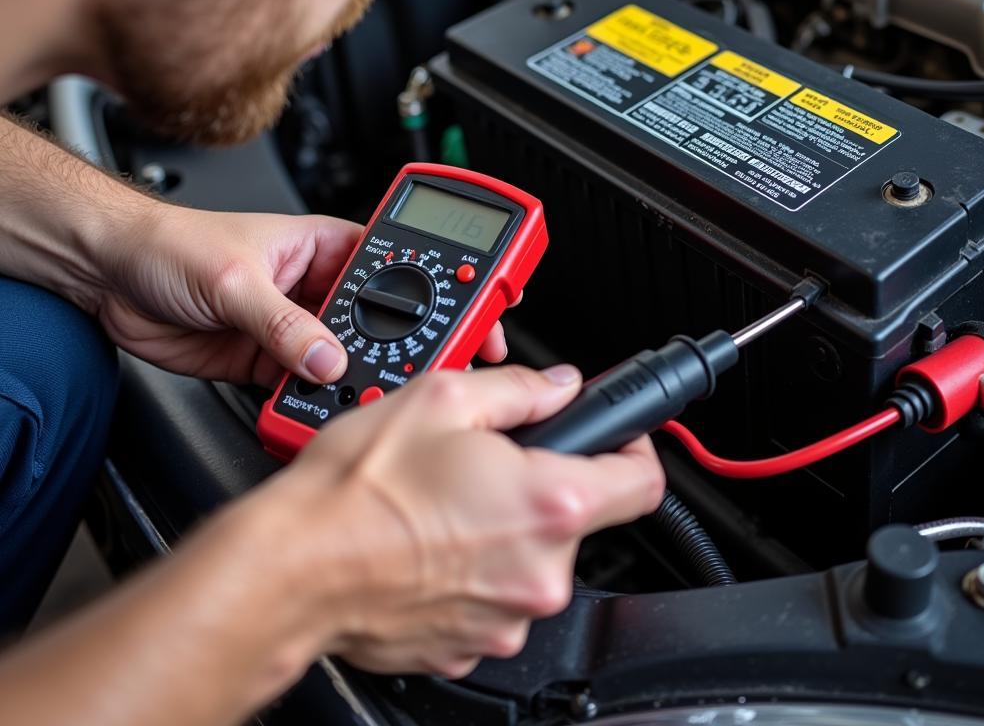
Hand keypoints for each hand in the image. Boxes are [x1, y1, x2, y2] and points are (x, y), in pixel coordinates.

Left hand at [94, 204, 510, 385]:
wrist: (108, 275)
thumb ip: (284, 323)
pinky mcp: (270, 362)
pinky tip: (331, 414)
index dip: (446, 285)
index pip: (401, 264)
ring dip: (363, 378)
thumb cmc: (171, 244)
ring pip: (351, 357)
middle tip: (443, 366)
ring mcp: (296, 327)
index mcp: (326, 245)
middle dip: (414, 342)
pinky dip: (322, 402)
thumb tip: (328, 358)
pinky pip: (310, 386)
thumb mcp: (235, 279)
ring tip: (383, 398)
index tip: (480, 308)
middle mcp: (319, 287)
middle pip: (385, 318)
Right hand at [235, 363, 664, 677]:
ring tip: (445, 504)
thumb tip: (557, 386)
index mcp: (548, 503)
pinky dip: (475, 569)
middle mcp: (539, 571)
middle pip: (580, 518)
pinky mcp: (471, 644)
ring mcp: (507, 617)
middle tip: (488, 463)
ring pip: (533, 557)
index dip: (636, 449)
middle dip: (544, 485)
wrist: (293, 568)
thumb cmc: (357, 490)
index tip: (618, 439)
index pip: (643, 482)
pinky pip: (495, 595)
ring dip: (505, 528)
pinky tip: (431, 543)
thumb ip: (520, 389)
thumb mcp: (442, 399)